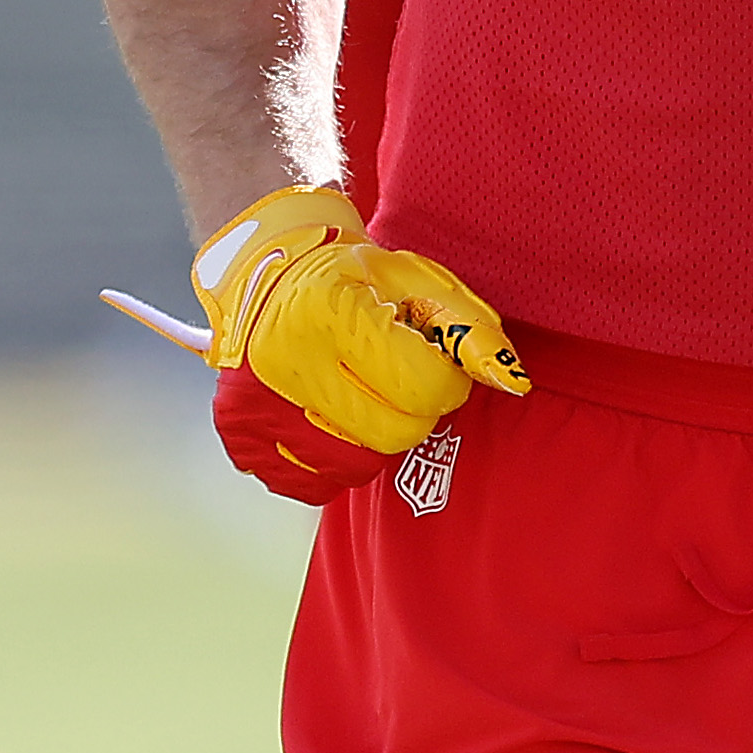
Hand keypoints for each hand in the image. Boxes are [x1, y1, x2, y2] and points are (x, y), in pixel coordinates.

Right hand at [190, 183, 529, 503]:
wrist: (266, 269)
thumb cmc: (354, 277)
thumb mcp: (419, 283)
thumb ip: (471, 331)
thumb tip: (514, 382)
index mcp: (331, 313)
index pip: (423, 389)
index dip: (444, 381)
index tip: (429, 360)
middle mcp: (286, 360)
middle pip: (393, 434)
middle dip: (412, 412)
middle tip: (397, 379)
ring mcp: (255, 401)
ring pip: (355, 466)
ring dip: (373, 439)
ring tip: (362, 395)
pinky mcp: (238, 431)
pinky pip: (308, 483)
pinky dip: (329, 463)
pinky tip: (328, 420)